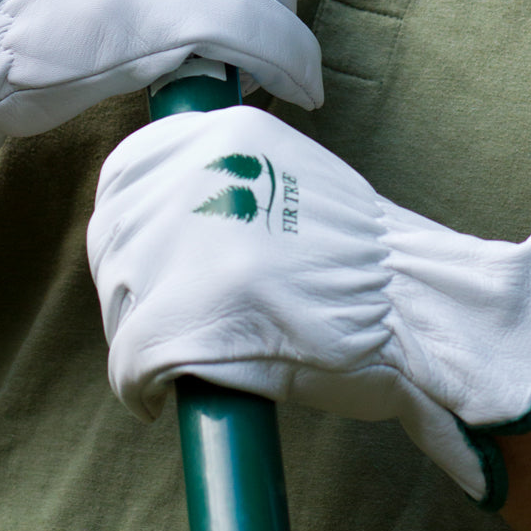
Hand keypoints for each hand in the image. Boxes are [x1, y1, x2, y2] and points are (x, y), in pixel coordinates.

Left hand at [87, 105, 530, 508]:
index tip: (134, 258)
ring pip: (120, 296)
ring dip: (130, 331)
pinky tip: (153, 396)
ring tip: (159, 354)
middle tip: (149, 317)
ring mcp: (194, 244)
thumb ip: (219, 173)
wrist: (418, 306)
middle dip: (124, 283)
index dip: (122, 224)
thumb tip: (154, 210)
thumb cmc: (355, 252)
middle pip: (112, 235)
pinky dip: (135, 385)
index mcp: (222, 133)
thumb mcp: (281, 170)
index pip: (124, 173)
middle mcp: (200, 177)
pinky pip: (132, 356)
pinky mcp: (195, 314)